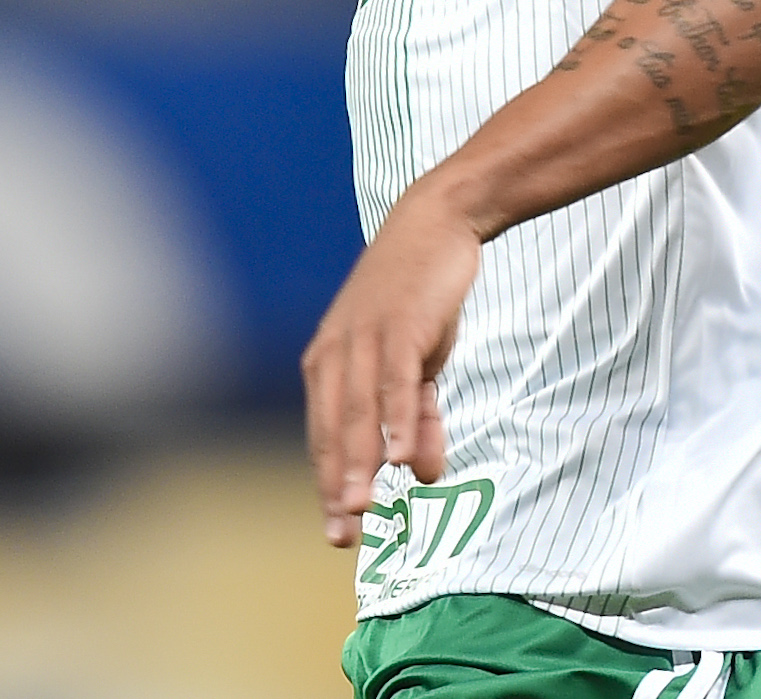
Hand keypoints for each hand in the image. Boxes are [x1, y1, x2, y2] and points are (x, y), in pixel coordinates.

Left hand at [301, 184, 480, 547]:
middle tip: (344, 535)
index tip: (337, 532)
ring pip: (359, 412)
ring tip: (362, 509)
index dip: (329, 484)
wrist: (435, 224)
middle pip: (334, 431)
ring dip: (360, 463)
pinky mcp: (399, 325)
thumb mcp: (417, 365)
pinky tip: (398, 458)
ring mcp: (365, 337)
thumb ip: (417, 419)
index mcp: (328, 364)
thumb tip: (422, 475)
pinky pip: (394, 381)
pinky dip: (396, 420)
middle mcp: (336, 353)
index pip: (324, 436)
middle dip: (338, 486)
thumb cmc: (418, 298)